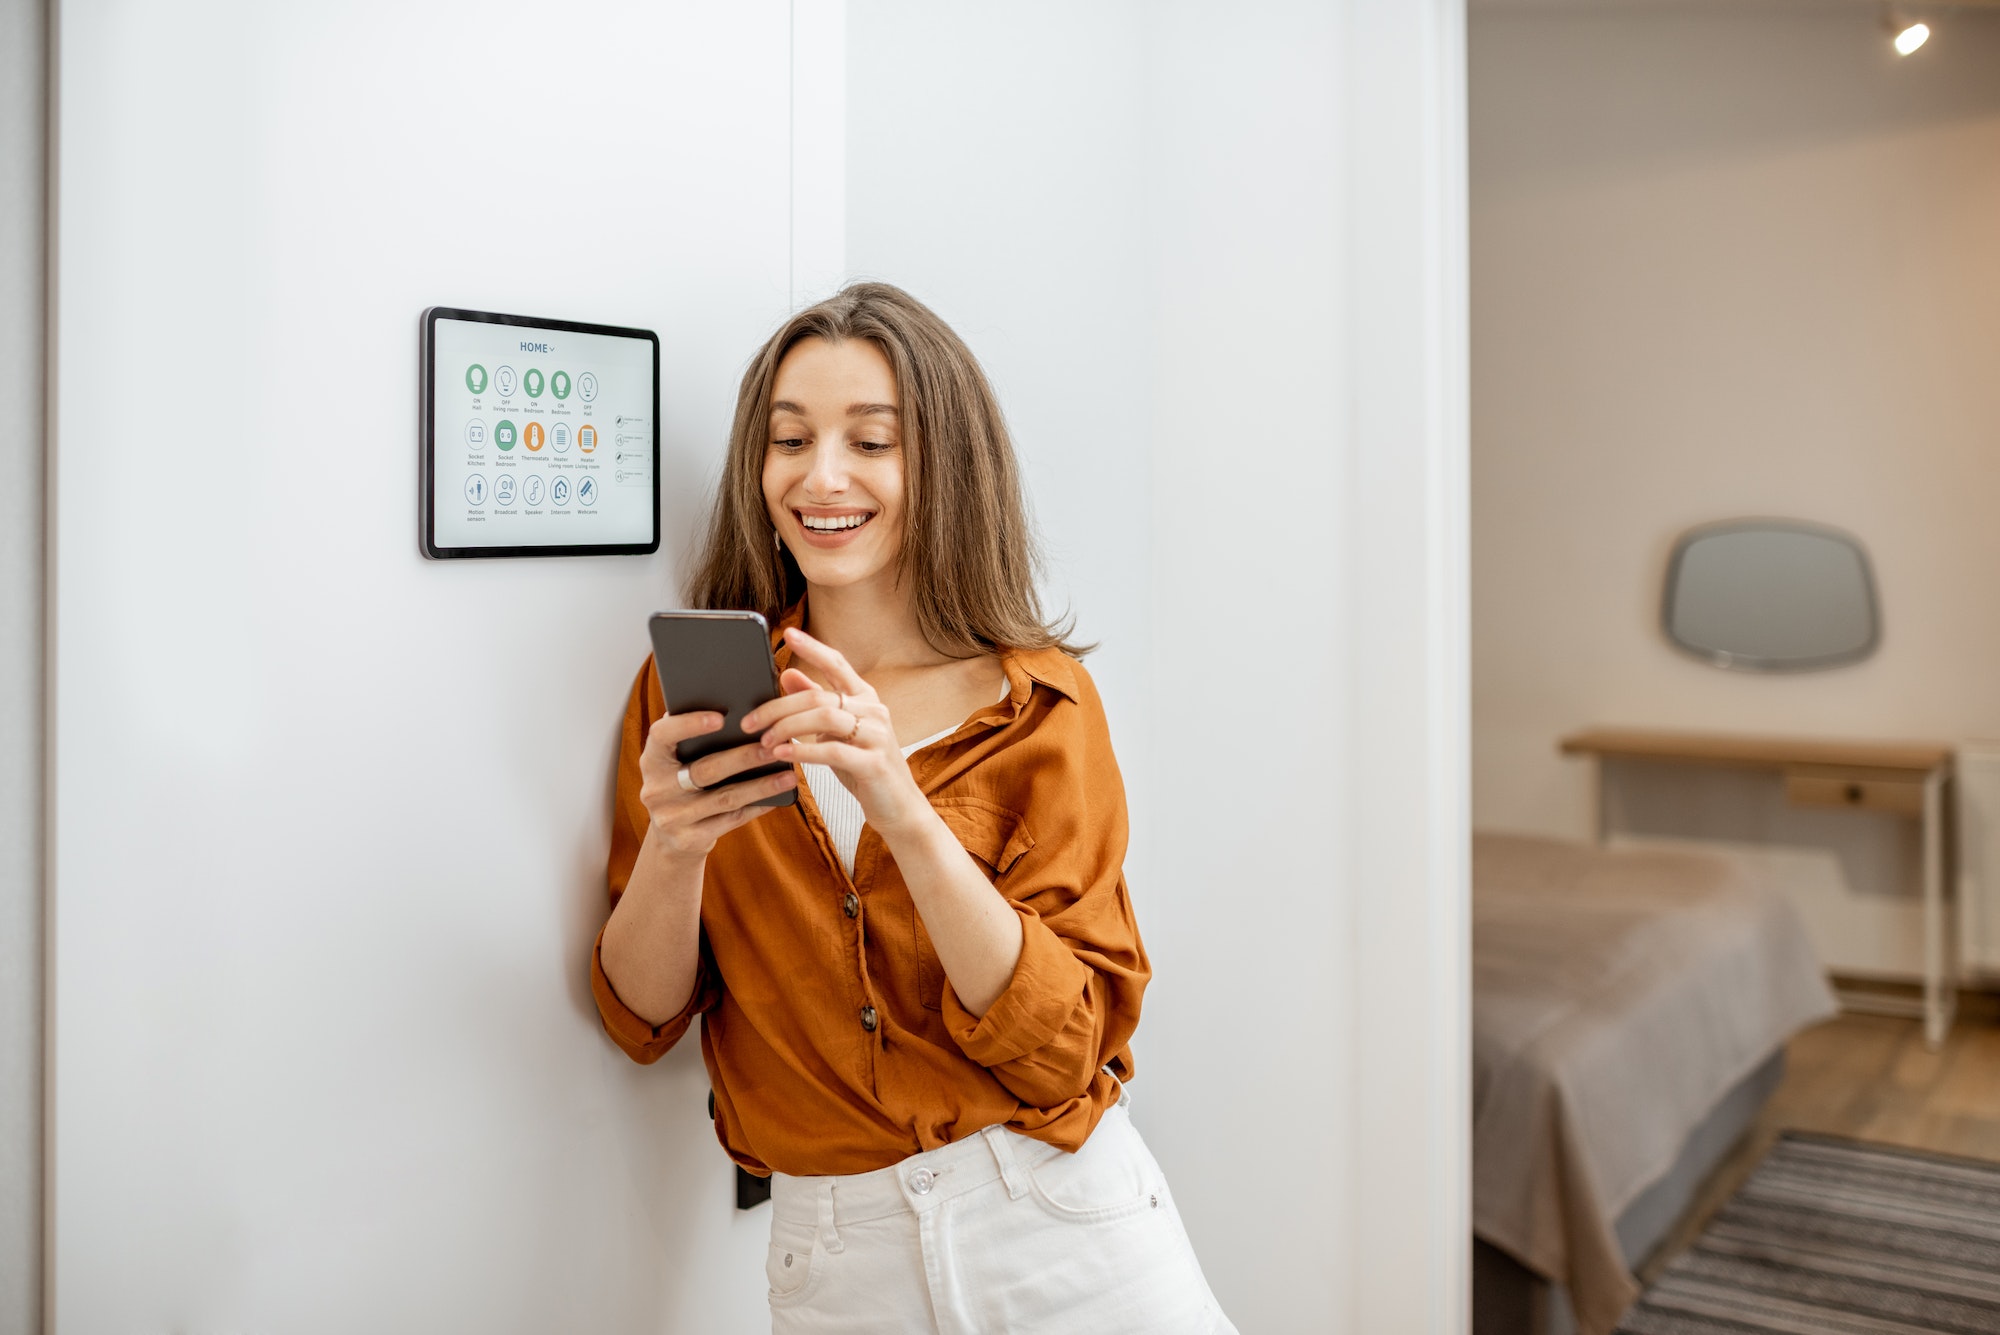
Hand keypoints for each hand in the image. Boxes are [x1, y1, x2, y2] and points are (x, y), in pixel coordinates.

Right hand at [637, 710, 797, 859]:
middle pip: (705, 770)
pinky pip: (731, 820)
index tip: (720, 717)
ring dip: (760, 785)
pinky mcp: (689, 839)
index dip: (688, 724)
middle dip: (743, 757)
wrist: (672, 837)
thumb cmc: (682, 783)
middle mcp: (656, 789)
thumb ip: (692, 736)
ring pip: (724, 798)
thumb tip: (731, 704)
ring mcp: (671, 817)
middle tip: (774, 747)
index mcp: (651, 759)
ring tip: (788, 775)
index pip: (662, 735)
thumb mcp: (678, 760)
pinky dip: (757, 806)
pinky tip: (777, 796)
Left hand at [741, 628, 929, 835]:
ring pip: (824, 718)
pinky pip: (832, 751)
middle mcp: (874, 711)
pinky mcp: (874, 763)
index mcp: (865, 699)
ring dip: (787, 728)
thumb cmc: (864, 768)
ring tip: (764, 742)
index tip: (788, 634)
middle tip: (750, 722)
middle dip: (778, 707)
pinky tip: (783, 754)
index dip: (812, 647)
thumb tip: (787, 674)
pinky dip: (803, 751)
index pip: (837, 663)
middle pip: (818, 696)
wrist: (899, 808)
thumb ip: (816, 704)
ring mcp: (877, 736)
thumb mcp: (837, 733)